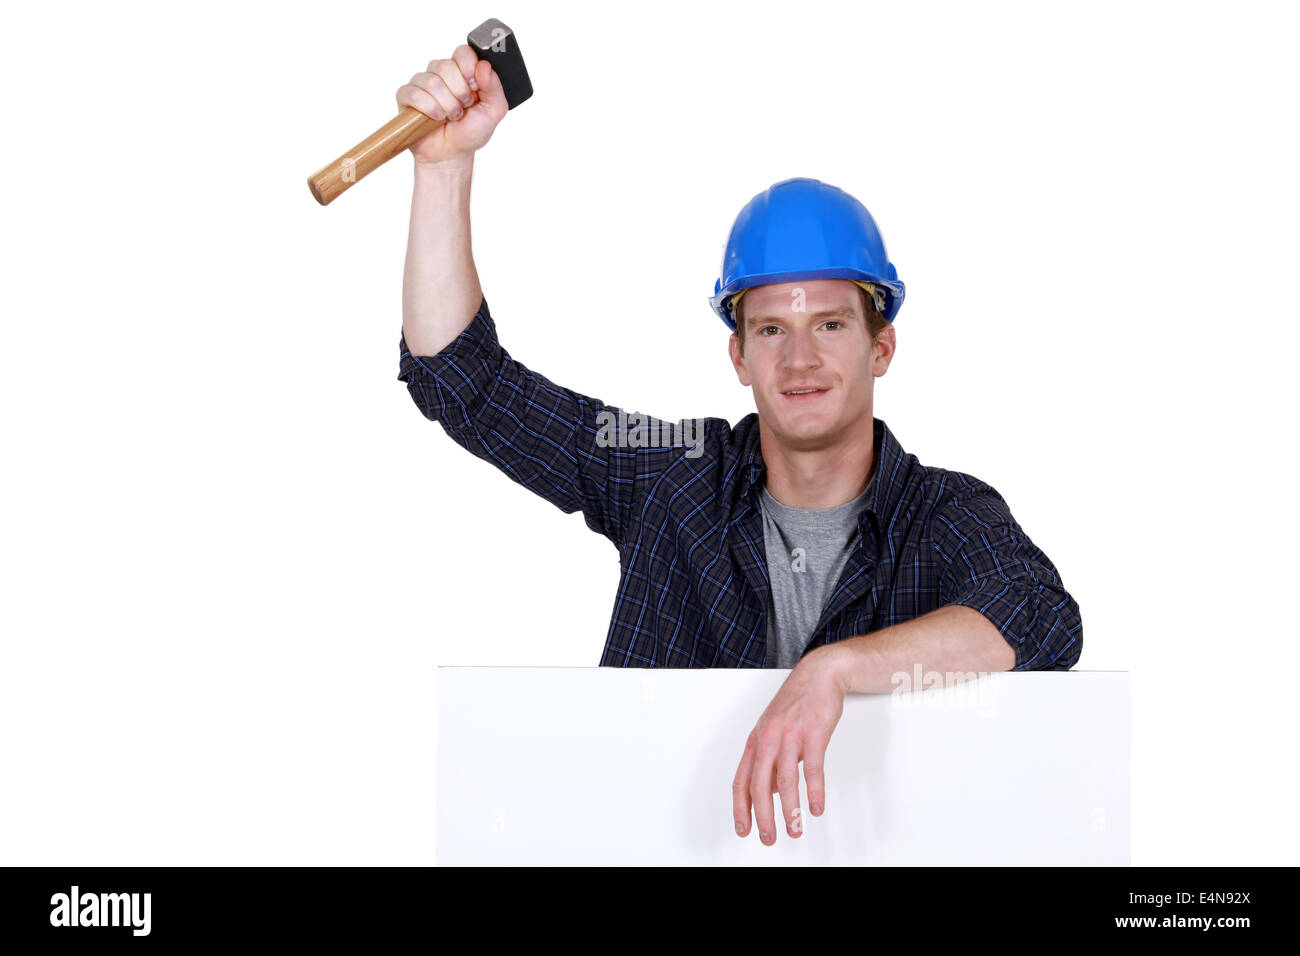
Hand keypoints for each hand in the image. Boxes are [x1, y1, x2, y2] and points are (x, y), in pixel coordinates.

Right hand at [395, 45, 508, 166]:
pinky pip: (414, 93)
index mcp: (462, 71)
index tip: (474, 88)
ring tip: (450, 116)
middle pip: (446, 66)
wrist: (451, 154)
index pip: (463, 52)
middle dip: (458, 93)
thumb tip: (484, 66)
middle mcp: (441, 72)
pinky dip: (429, 108)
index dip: (468, 68)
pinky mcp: (406, 96)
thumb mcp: (493, 111)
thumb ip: (494, 87)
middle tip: (462, 108)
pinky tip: (436, 118)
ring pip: (431, 82)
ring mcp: (422, 82)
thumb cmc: (470, 132)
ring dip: (446, 105)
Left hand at [732, 644, 847, 843]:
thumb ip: (769, 761)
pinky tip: (817, 807)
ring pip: (786, 780)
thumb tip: (768, 792)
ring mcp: (790, 735)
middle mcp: (769, 739)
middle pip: (760, 785)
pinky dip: (814, 791)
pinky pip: (812, 768)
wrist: (819, 674)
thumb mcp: (774, 731)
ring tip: (796, 829)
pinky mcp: (813, 732)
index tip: (743, 829)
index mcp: (757, 741)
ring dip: (790, 810)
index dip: (741, 807)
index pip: (742, 780)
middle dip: (764, 816)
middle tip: (769, 838)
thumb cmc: (797, 704)